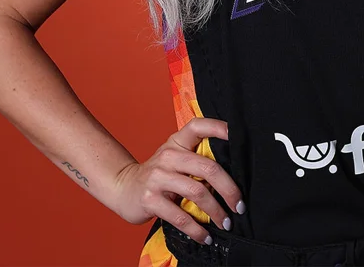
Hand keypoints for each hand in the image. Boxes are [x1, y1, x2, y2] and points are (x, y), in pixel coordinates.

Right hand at [111, 117, 243, 242]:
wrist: (123, 188)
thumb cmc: (159, 174)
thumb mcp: (175, 159)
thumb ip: (197, 159)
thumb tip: (234, 174)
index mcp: (177, 142)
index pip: (198, 126)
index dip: (219, 128)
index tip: (239, 138)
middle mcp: (168, 156)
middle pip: (208, 168)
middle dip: (229, 189)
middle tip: (239, 205)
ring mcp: (158, 177)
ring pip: (197, 193)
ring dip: (216, 212)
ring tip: (226, 222)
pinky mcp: (150, 200)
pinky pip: (180, 216)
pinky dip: (196, 229)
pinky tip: (205, 236)